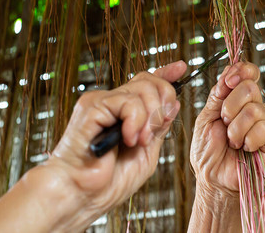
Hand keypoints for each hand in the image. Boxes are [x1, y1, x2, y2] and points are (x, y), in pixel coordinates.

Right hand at [43, 61, 186, 227]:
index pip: (147, 83)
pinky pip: (129, 102)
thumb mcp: (147, 152)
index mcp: (125, 113)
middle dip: (165, 100)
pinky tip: (128, 138)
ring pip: (143, 88)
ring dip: (151, 118)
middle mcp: (112, 103)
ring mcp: (101, 102)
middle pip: (148, 81)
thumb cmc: (111, 180)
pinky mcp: (92, 106)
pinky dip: (136, 121)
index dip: (166, 74)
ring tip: (139, 142)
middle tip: (160, 126)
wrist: (82, 195)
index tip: (182, 68)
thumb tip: (173, 104)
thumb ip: (159, 128)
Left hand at [190, 62, 264, 196]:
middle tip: (224, 123)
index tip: (227, 82)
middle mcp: (254, 106)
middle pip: (250, 87)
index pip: (249, 72)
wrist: (212, 177)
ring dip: (235, 129)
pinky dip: (249, 139)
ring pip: (254, 110)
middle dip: (229, 107)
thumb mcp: (205, 117)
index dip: (241, 71)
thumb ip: (217, 94)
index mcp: (237, 97)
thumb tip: (229, 72)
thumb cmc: (207, 149)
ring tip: (231, 141)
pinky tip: (244, 148)